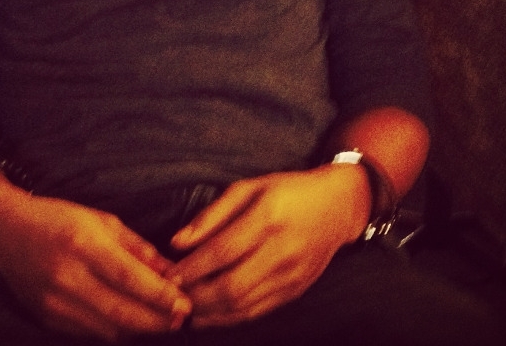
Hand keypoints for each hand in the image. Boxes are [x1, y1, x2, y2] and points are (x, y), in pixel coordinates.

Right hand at [0, 189, 192, 341]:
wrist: (5, 233)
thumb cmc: (58, 218)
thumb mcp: (101, 221)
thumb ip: (137, 248)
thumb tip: (171, 271)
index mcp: (82, 244)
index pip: (129, 278)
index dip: (160, 296)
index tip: (186, 303)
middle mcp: (67, 277)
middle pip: (122, 312)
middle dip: (158, 320)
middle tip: (183, 319)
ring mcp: (54, 303)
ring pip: (109, 329)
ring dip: (141, 330)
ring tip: (164, 323)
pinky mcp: (48, 320)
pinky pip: (91, 333)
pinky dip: (116, 331)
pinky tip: (133, 323)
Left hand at [166, 167, 367, 328]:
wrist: (337, 207)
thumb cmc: (288, 191)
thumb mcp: (249, 187)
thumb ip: (212, 215)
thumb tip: (177, 241)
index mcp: (268, 217)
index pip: (222, 251)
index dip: (192, 267)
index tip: (169, 274)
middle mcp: (282, 250)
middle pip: (231, 286)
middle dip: (197, 296)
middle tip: (172, 297)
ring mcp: (291, 276)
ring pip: (244, 305)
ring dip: (210, 313)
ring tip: (186, 310)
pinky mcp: (296, 292)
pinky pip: (258, 312)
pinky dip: (231, 318)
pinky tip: (212, 315)